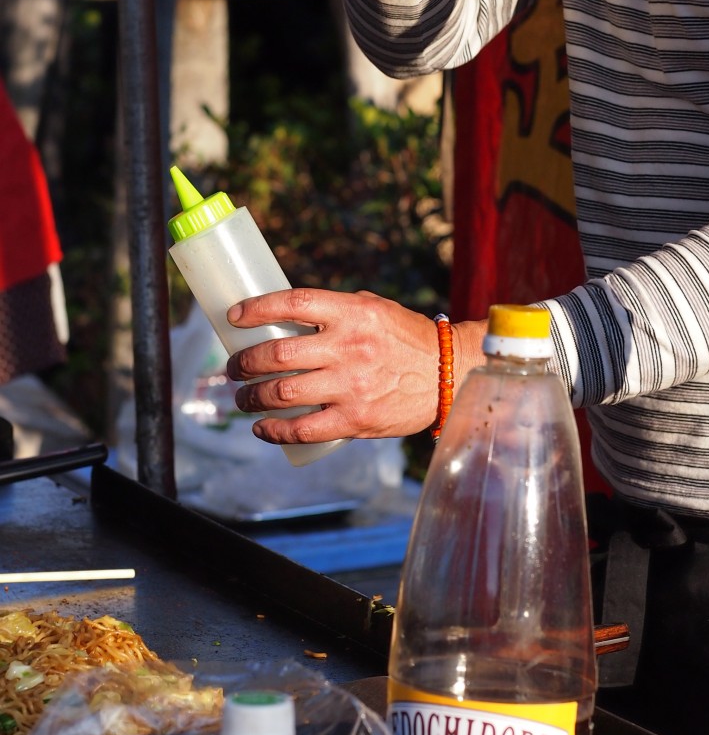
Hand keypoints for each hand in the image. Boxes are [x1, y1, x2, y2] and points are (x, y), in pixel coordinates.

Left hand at [225, 287, 483, 447]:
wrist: (447, 374)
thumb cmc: (405, 338)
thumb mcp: (373, 309)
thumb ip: (335, 312)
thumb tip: (285, 315)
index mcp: (353, 313)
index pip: (293, 304)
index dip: (256, 309)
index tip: (234, 316)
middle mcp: (350, 347)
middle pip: (277, 354)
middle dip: (244, 362)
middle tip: (234, 366)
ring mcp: (352, 387)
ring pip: (283, 393)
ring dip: (252, 397)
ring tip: (242, 397)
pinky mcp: (356, 420)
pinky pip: (303, 430)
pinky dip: (274, 430)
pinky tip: (262, 427)